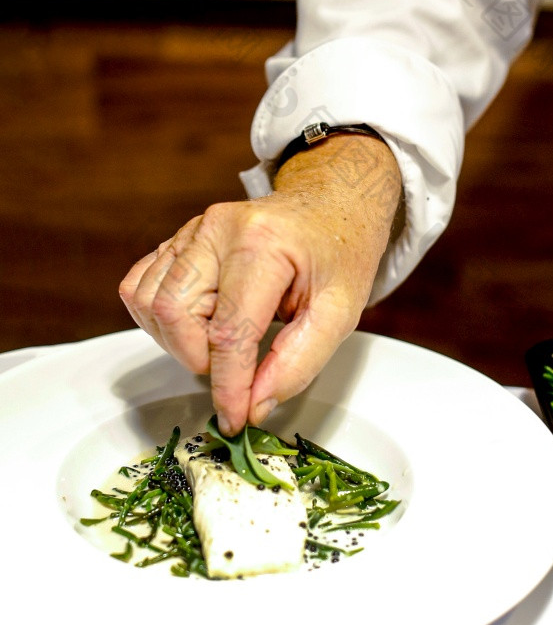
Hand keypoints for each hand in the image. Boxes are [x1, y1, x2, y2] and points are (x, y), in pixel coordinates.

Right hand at [119, 135, 401, 434]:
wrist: (330, 205)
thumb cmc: (339, 252)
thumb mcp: (340, 311)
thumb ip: (298, 363)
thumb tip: (254, 406)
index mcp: (263, 243)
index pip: (228, 330)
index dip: (228, 386)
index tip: (235, 419)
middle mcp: (218, 229)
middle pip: (174, 313)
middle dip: (198, 359)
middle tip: (236, 369)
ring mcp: (193, 230)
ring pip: (149, 301)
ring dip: (177, 341)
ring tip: (221, 342)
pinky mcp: (178, 238)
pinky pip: (140, 285)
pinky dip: (158, 318)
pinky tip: (197, 325)